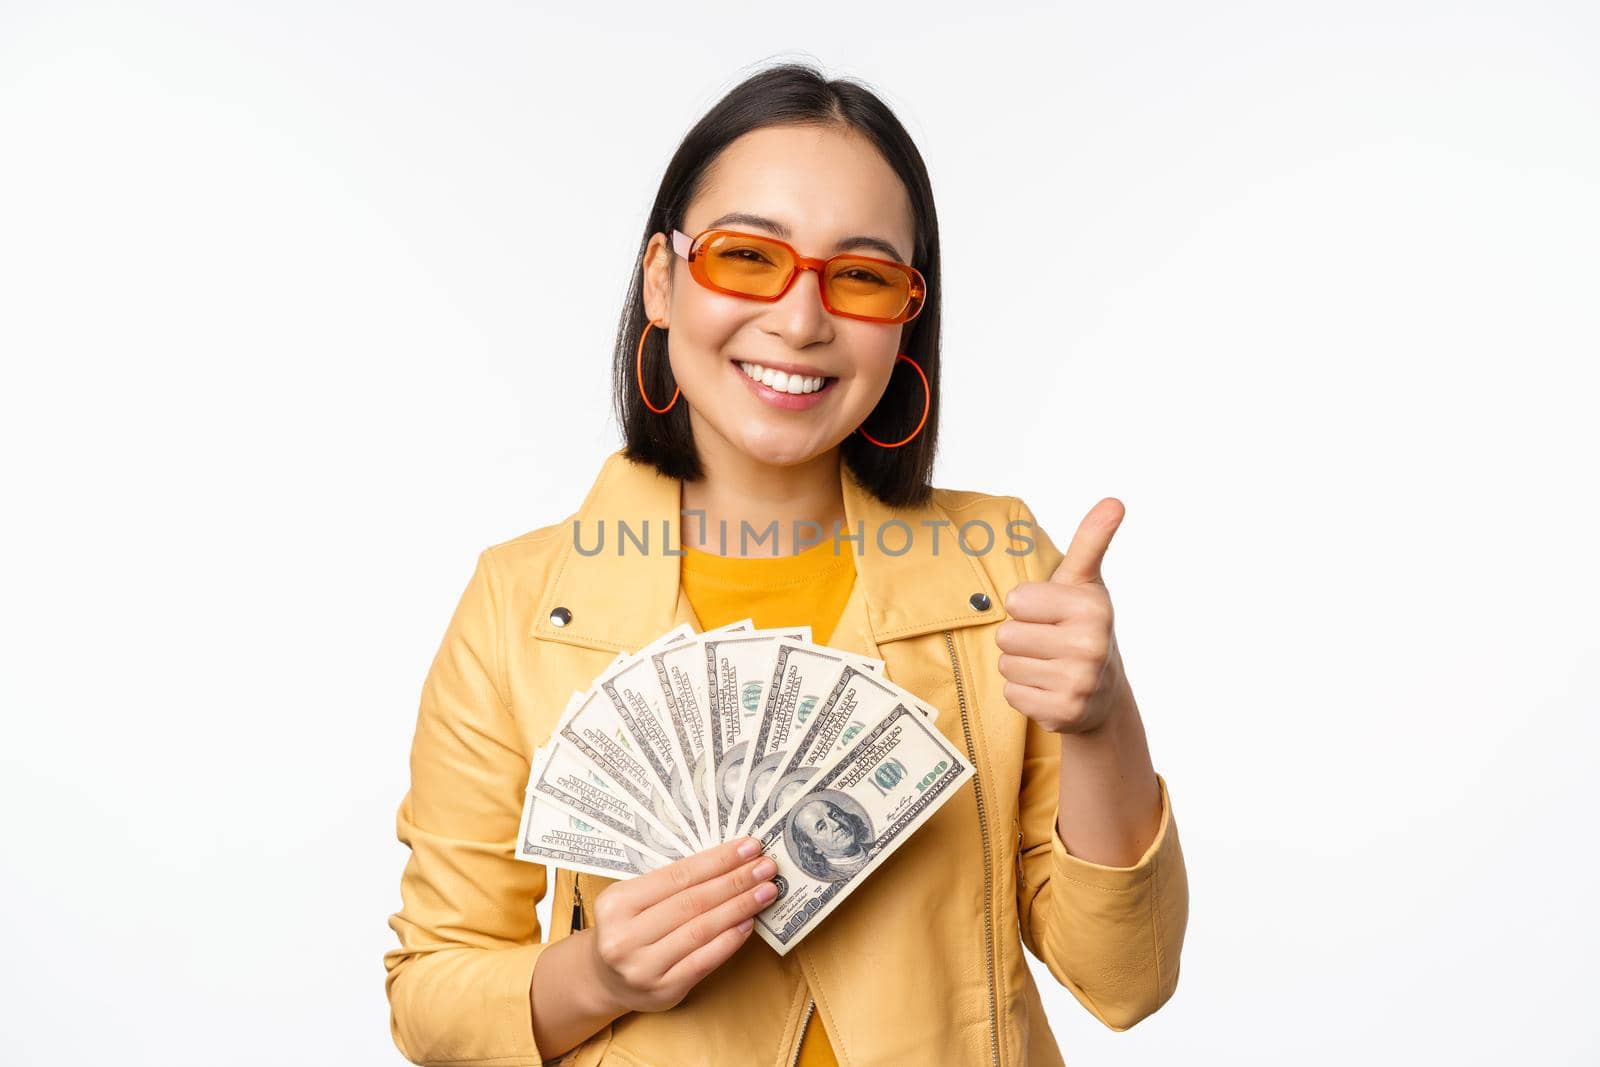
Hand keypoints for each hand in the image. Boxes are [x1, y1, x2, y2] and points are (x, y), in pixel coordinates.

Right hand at [585, 837, 777, 1014]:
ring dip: (739, 908)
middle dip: (736, 881)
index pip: (677, 875)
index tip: (749, 847)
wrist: (606, 980)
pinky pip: (703, 961)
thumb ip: (672, 883)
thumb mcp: (634, 899)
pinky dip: (729, 940)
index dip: (718, 860)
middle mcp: (624, 936)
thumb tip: (730, 861)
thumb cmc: (629, 928)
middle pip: (693, 901)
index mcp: (616, 902)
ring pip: (701, 930)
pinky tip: (748, 924)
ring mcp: (643, 967)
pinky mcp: (663, 991)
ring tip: (766, 892)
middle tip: (766, 867)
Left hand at [996, 498, 1129, 734]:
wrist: (1103, 693)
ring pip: (1006, 665)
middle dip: (1022, 638)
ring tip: (1050, 665)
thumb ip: (1091, 540)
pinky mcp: (1062, 713)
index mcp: (1092, 608)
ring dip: (1022, 666)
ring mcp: (1078, 684)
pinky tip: (1049, 688)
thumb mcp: (1085, 582)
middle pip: (1006, 636)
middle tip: (1050, 643)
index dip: (1027, 607)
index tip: (1051, 614)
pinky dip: (1024, 693)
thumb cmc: (1083, 626)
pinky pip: (1012, 694)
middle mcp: (1090, 646)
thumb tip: (1114, 501)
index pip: (1015, 602)